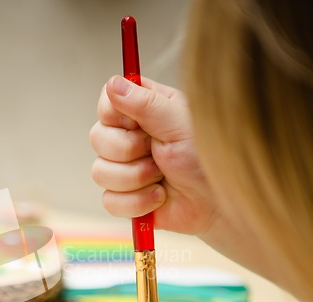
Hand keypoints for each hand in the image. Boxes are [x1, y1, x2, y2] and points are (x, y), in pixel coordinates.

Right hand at [90, 75, 217, 235]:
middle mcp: (129, 138)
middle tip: (159, 154)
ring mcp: (124, 169)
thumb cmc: (207, 159)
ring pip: (100, 172)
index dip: (116, 116)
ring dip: (136, 178)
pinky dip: (137, 202)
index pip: (106, 103)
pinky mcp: (124, 198)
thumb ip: (145, 103)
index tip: (140, 125)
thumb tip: (113, 84)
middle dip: (130, 152)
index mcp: (142, 111)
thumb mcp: (179, 123)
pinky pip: (109, 201)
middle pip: (97, 138)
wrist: (218, 203)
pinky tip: (158, 197)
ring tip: (162, 177)